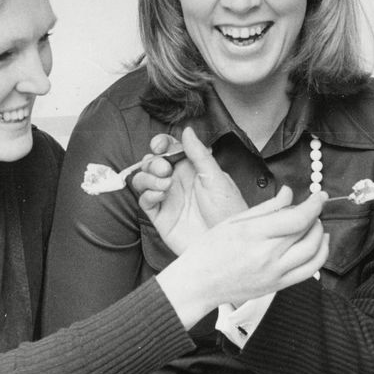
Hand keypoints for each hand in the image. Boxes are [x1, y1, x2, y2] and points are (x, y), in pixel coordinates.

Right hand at [134, 127, 246, 254]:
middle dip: (153, 162)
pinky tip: (160, 196)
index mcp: (193, 169)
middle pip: (153, 163)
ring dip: (148, 177)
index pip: (170, 149)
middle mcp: (178, 182)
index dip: (161, 144)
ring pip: (144, 180)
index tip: (159, 145)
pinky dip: (148, 194)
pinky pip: (144, 200)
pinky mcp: (161, 217)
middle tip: (164, 170)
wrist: (226, 243)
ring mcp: (168, 199)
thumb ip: (199, 154)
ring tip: (165, 185)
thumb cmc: (229, 212)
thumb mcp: (216, 178)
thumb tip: (187, 130)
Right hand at [156, 185, 328, 326]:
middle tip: (312, 207)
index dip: (314, 205)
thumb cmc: (208, 252)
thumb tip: (288, 194)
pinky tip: (318, 245)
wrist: (197, 285)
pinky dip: (320, 256)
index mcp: (253, 234)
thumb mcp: (233, 222)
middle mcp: (266, 255)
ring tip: (315, 225)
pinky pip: (309, 271)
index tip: (318, 196)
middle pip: (307, 232)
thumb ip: (266, 207)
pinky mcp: (277, 286)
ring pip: (313, 252)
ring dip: (320, 234)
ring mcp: (273, 273)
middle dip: (316, 216)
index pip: (297, 218)